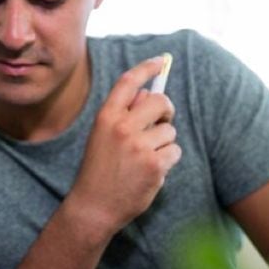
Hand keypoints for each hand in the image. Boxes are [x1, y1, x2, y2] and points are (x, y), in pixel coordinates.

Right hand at [67, 56, 181, 236]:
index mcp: (106, 117)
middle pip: (160, 101)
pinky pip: (175, 151)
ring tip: (145, 159)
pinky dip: (168, 160)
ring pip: (169, 130)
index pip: (128, 82)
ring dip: (164, 143)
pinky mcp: (154, 164)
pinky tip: (151, 171)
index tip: (160, 61)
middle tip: (163, 121)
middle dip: (166, 110)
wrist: (94, 207)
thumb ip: (123, 115)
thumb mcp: (102, 137)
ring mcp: (139, 146)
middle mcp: (122, 127)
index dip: (146, 68)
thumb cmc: (99, 170)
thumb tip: (148, 94)